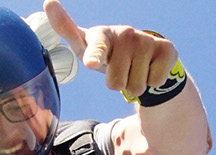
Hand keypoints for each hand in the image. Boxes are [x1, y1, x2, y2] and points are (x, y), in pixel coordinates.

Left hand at [44, 0, 178, 96]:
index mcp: (102, 34)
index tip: (92, 62)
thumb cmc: (109, 54)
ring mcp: (146, 40)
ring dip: (133, 85)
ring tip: (134, 70)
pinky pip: (154, 82)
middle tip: (120, 71)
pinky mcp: (167, 49)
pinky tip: (149, 69)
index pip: (97, 47)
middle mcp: (124, 33)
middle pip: (115, 83)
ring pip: (135, 86)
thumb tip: (48, 1)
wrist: (145, 57)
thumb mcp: (87, 47)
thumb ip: (68, 30)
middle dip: (117, 83)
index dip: (95, 56)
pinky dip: (151, 82)